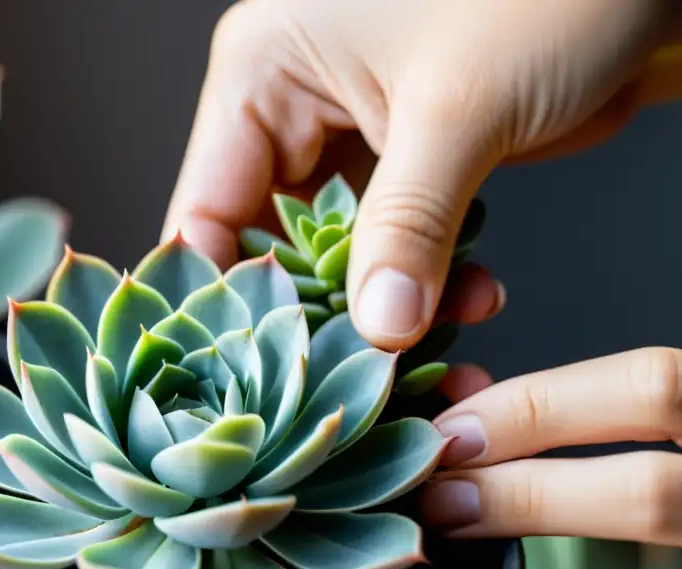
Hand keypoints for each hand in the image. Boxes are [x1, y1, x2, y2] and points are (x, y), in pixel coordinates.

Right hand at [162, 0, 681, 349]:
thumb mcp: (457, 109)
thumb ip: (407, 225)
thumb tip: (376, 333)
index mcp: (264, 73)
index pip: (207, 212)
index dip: (225, 302)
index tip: (260, 382)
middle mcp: (293, 110)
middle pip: (270, 250)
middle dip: (322, 320)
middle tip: (362, 383)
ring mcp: (350, 143)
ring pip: (338, 261)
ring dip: (387, 311)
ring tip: (441, 348)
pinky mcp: (406, 170)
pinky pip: (395, 250)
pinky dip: (429, 285)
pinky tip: (475, 300)